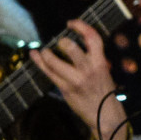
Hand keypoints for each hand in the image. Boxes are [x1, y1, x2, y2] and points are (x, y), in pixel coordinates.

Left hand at [30, 20, 124, 139]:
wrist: (105, 116)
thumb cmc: (105, 93)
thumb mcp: (105, 73)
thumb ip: (95, 60)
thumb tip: (80, 47)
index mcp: (100, 63)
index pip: (92, 38)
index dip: (81, 26)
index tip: (72, 23)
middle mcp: (88, 70)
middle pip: (70, 47)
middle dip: (62, 41)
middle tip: (60, 42)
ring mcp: (75, 80)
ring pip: (54, 60)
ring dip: (46, 53)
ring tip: (44, 52)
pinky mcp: (65, 89)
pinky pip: (49, 73)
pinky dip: (39, 62)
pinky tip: (34, 55)